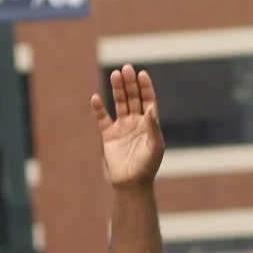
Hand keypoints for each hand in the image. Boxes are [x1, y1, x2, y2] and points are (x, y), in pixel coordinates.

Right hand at [91, 65, 165, 188]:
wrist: (131, 183)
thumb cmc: (147, 167)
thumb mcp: (155, 147)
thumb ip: (154, 127)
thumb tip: (151, 107)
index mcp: (150, 125)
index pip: (148, 102)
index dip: (146, 88)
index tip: (142, 74)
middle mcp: (136, 123)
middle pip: (133, 98)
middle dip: (130, 84)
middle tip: (126, 68)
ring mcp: (122, 127)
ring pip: (119, 103)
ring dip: (117, 89)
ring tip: (115, 74)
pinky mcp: (108, 134)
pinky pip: (102, 117)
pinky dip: (99, 108)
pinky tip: (96, 99)